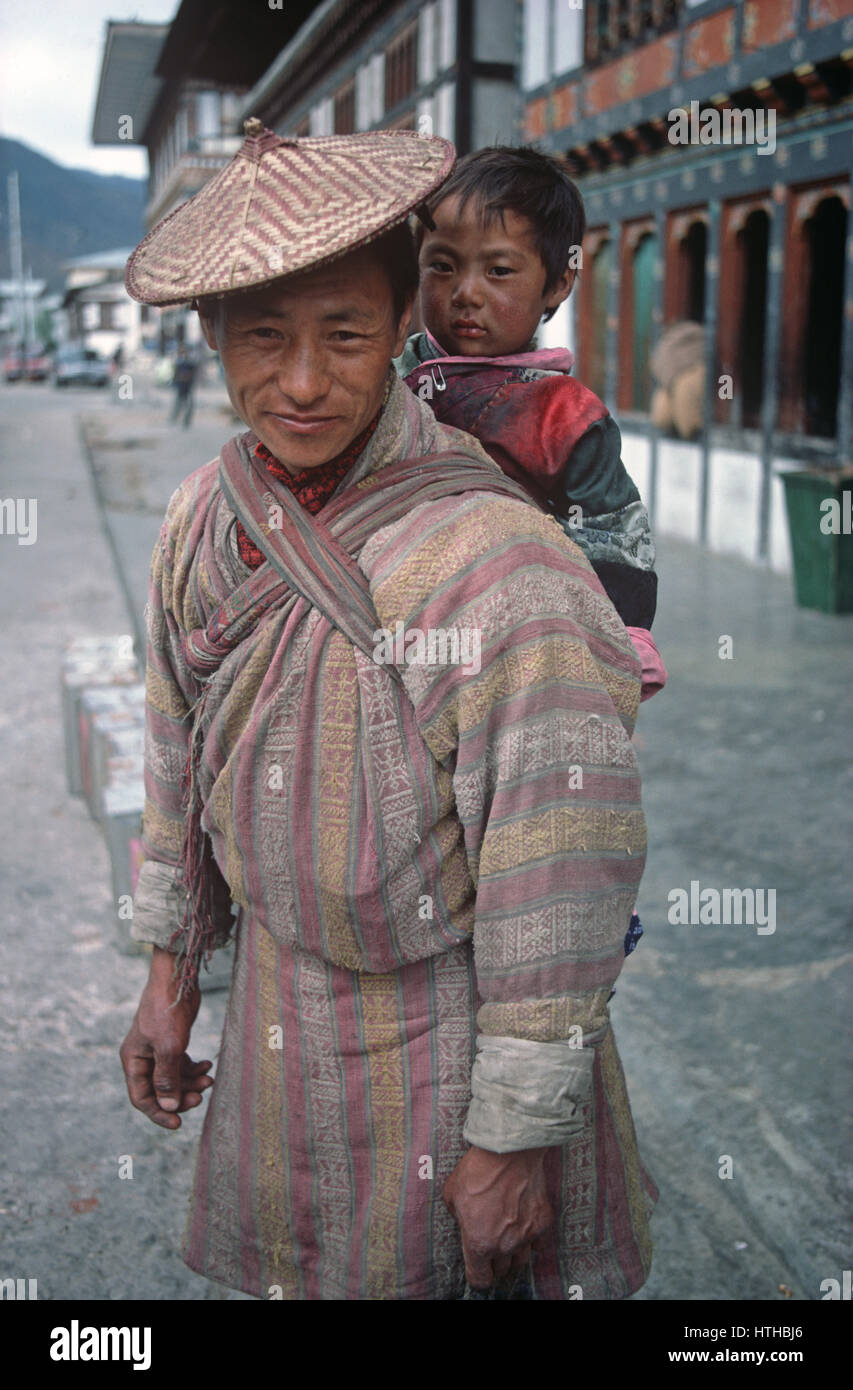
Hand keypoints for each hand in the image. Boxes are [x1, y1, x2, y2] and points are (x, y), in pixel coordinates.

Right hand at [119, 946, 213, 1129]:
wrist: (177, 978)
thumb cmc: (167, 1010)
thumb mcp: (169, 1047)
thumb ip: (168, 1078)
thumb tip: (169, 1106)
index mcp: (133, 1060)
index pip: (142, 1097)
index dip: (158, 1112)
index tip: (178, 1123)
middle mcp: (143, 1057)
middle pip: (160, 1090)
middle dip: (181, 1095)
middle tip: (202, 1096)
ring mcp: (157, 1049)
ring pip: (173, 1078)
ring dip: (191, 1082)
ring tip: (210, 1079)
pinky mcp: (172, 1041)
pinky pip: (182, 1064)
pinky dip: (194, 1068)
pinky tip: (208, 1066)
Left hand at [443, 1145, 553, 1288]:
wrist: (508, 1152)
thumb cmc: (477, 1171)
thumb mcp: (452, 1195)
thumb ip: (458, 1218)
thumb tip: (464, 1223)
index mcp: (479, 1243)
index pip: (480, 1280)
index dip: (478, 1276)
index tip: (478, 1270)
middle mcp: (504, 1246)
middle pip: (501, 1271)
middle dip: (494, 1262)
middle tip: (491, 1245)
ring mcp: (526, 1236)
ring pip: (521, 1260)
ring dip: (513, 1254)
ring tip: (507, 1238)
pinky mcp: (543, 1222)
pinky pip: (539, 1243)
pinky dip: (532, 1238)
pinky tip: (524, 1225)